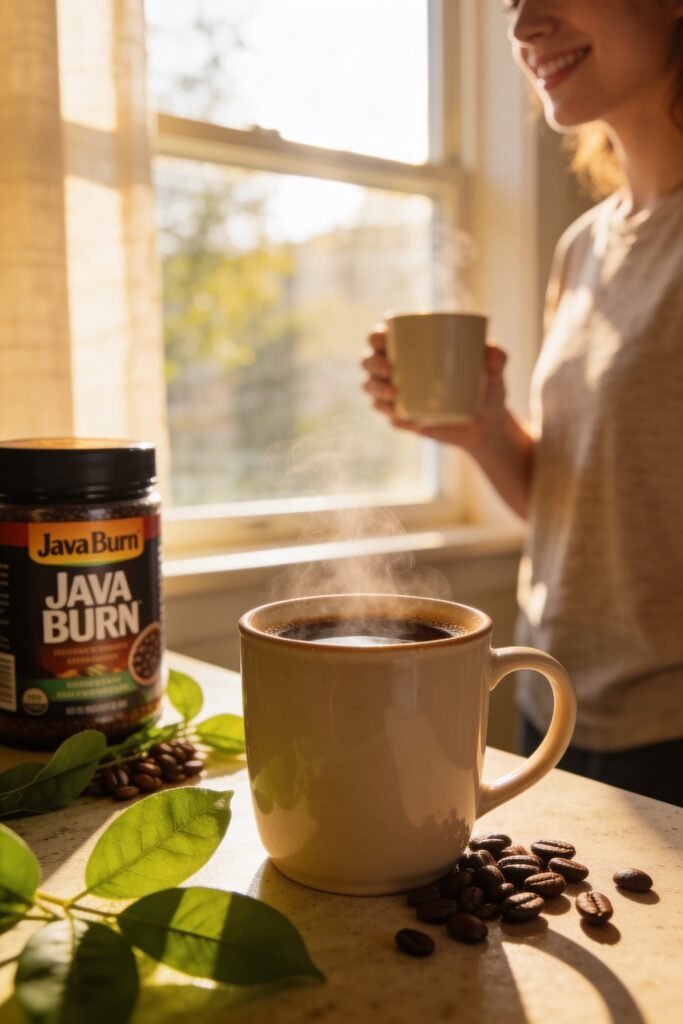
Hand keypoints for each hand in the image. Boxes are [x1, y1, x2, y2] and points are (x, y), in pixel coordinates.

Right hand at [360, 325, 509, 455]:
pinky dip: (388, 413)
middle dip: (372, 362)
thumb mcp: (496, 373)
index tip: (383, 338)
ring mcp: (398, 396)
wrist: (488, 427)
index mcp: (412, 349)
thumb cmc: (487, 390)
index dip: (375, 335)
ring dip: (376, 388)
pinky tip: (397, 414)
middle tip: (390, 369)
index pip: (383, 336)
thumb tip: (491, 350)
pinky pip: (387, 415)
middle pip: (369, 360)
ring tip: (394, 393)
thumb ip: (497, 358)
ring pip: (371, 387)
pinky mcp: (404, 418)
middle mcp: (399, 369)